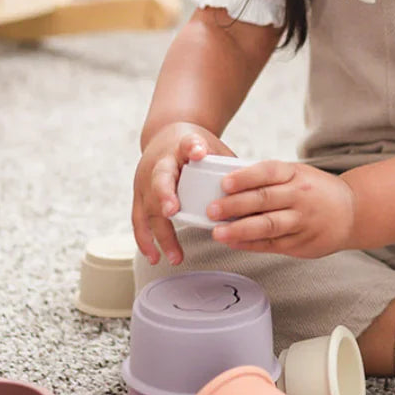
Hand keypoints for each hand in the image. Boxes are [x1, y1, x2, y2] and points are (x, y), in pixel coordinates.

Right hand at [132, 122, 234, 265]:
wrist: (164, 137)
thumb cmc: (192, 145)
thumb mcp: (211, 144)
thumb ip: (226, 162)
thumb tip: (254, 187)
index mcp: (179, 146)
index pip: (186, 143)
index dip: (192, 147)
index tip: (198, 152)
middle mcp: (157, 164)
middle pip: (159, 180)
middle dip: (164, 196)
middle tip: (172, 212)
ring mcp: (144, 183)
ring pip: (147, 208)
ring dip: (158, 232)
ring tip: (171, 254)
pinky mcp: (140, 198)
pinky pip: (140, 221)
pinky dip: (146, 241)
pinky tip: (155, 257)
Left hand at [208, 161, 356, 258]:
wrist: (352, 212)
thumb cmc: (317, 191)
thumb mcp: (298, 175)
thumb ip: (269, 179)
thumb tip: (228, 185)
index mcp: (296, 174)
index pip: (268, 172)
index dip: (245, 177)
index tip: (224, 183)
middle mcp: (300, 196)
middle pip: (264, 199)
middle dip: (235, 205)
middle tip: (212, 209)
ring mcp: (302, 221)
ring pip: (268, 225)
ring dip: (240, 229)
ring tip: (218, 232)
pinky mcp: (302, 242)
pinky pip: (272, 244)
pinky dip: (251, 244)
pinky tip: (234, 242)